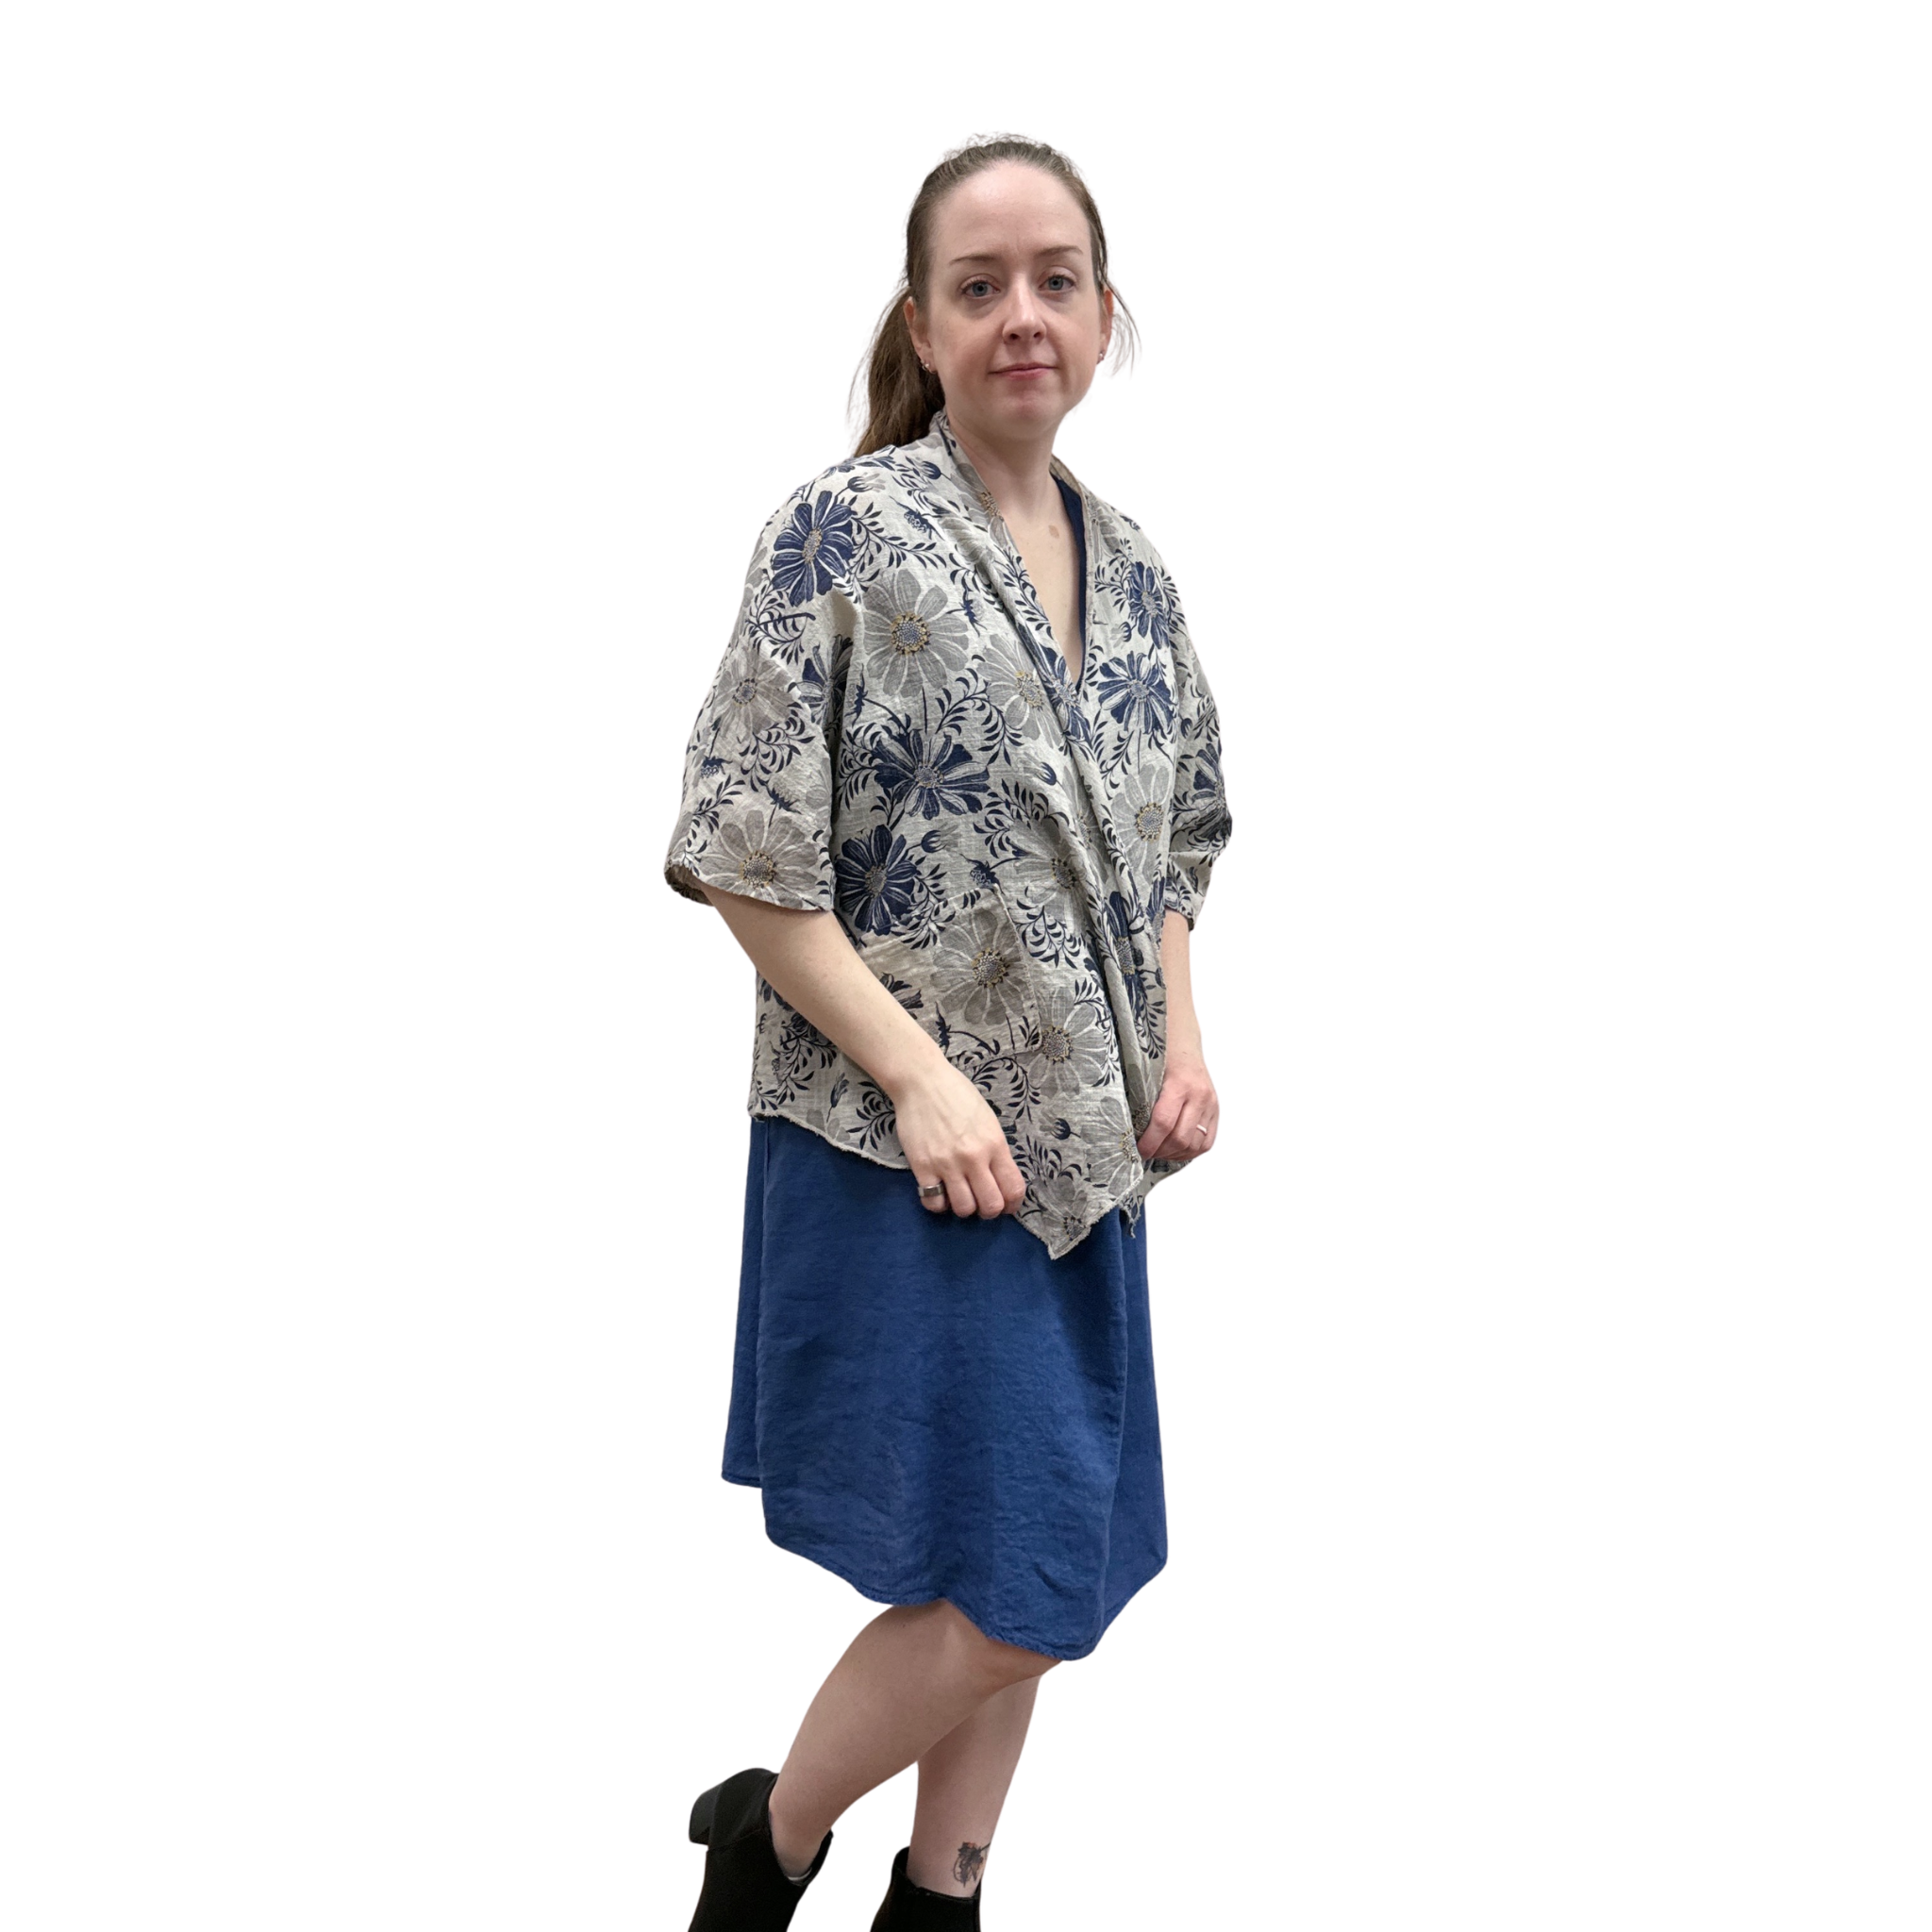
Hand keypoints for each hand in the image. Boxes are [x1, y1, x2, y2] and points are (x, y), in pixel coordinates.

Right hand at [892, 1062, 1028, 1217]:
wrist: (922, 1081)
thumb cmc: (957, 1095)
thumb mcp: (988, 1120)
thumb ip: (995, 1150)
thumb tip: (999, 1178)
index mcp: (994, 1144)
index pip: (1013, 1188)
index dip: (1013, 1204)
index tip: (1008, 1205)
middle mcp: (973, 1157)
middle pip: (991, 1205)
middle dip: (990, 1211)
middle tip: (983, 1204)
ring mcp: (946, 1164)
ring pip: (964, 1208)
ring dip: (964, 1208)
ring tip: (961, 1197)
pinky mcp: (922, 1167)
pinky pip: (933, 1202)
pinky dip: (939, 1204)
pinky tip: (940, 1193)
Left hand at [1137, 1048, 1217, 1161]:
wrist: (1183, 1045)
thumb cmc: (1161, 1058)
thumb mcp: (1148, 1075)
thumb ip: (1143, 1101)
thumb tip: (1129, 1132)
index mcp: (1179, 1084)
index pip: (1164, 1123)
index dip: (1149, 1143)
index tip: (1137, 1151)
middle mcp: (1199, 1095)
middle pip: (1180, 1138)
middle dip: (1160, 1151)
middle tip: (1145, 1153)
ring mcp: (1211, 1104)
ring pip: (1194, 1144)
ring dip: (1174, 1154)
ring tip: (1159, 1152)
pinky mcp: (1216, 1111)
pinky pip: (1207, 1142)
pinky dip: (1190, 1152)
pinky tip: (1175, 1151)